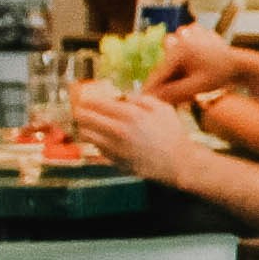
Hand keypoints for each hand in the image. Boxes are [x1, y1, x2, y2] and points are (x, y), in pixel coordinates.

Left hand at [63, 85, 205, 189]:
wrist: (178, 163)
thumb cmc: (172, 133)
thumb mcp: (161, 108)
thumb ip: (139, 99)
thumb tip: (121, 96)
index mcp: (128, 115)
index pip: (95, 103)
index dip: (86, 98)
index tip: (85, 97)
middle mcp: (116, 131)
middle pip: (84, 119)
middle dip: (80, 111)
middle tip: (82, 108)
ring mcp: (113, 148)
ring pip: (86, 135)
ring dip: (85, 127)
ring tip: (91, 123)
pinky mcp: (114, 161)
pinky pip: (96, 148)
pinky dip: (96, 141)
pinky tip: (104, 138)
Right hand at [144, 23, 249, 105]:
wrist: (239, 64)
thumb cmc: (221, 75)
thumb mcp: (197, 87)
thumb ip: (174, 93)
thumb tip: (152, 99)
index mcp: (179, 50)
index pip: (159, 73)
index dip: (150, 90)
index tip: (141, 103)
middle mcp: (178, 41)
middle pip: (163, 70)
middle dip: (161, 87)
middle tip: (158, 104)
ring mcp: (182, 41)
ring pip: (169, 68)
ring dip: (170, 82)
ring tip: (177, 96)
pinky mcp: (186, 44)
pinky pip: (176, 63)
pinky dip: (177, 75)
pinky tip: (184, 85)